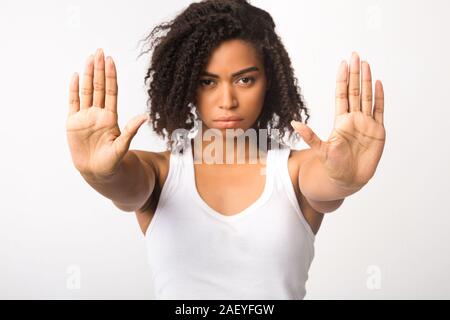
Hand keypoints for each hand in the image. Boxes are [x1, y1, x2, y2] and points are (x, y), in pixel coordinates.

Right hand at [66, 48, 148, 178]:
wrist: (96, 172)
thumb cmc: (112, 161)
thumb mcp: (122, 146)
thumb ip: (131, 131)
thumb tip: (145, 116)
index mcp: (110, 117)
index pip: (111, 92)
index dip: (111, 76)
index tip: (111, 61)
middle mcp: (98, 113)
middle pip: (98, 87)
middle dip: (99, 69)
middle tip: (100, 51)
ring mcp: (85, 117)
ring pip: (86, 91)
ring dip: (87, 75)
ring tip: (89, 58)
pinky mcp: (73, 123)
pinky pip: (73, 103)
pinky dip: (73, 89)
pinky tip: (75, 76)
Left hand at [291, 52, 385, 188]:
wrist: (348, 180)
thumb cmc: (333, 166)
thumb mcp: (320, 149)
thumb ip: (309, 136)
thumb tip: (294, 123)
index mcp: (340, 121)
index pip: (342, 95)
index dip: (342, 80)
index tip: (342, 63)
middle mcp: (354, 119)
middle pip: (355, 92)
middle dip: (355, 74)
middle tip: (355, 56)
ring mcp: (366, 124)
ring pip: (367, 98)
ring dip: (367, 81)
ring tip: (366, 64)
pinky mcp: (377, 132)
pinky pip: (379, 111)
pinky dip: (379, 98)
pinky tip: (378, 84)